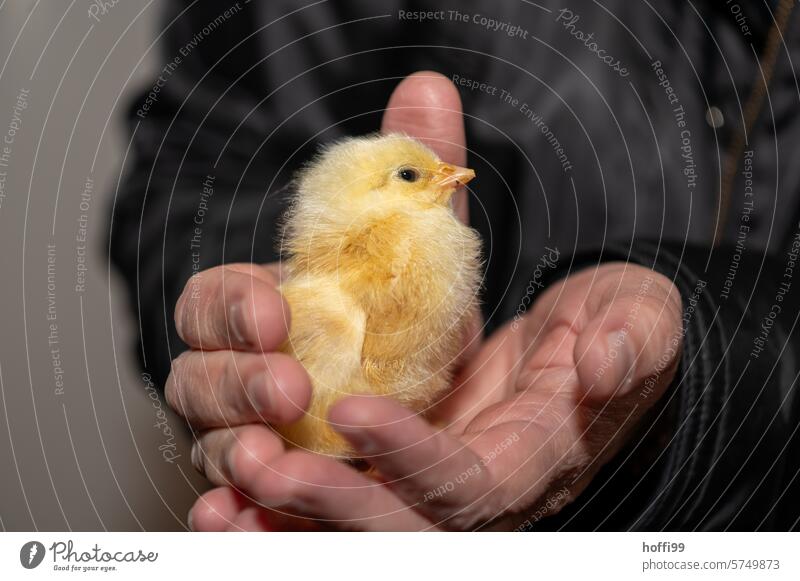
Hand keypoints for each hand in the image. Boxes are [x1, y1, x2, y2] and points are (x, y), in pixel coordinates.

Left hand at [172, 72, 682, 530]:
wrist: (583, 349)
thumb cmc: (612, 329)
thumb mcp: (637, 316)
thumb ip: (633, 337)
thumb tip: (608, 357)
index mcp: (530, 460)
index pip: (468, 484)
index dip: (411, 456)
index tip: (352, 409)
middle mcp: (474, 492)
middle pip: (399, 529)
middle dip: (329, 507)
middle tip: (258, 468)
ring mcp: (428, 485)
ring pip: (355, 531)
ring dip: (285, 522)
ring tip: (219, 500)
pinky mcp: (392, 465)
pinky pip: (333, 502)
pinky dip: (277, 510)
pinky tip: (223, 497)